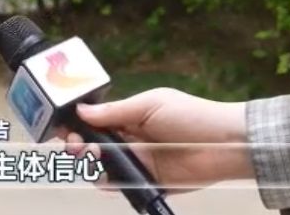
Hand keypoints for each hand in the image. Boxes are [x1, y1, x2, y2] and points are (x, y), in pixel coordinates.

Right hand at [60, 88, 253, 192]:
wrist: (226, 144)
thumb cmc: (191, 116)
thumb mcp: (150, 105)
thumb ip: (115, 111)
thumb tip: (81, 110)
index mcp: (128, 117)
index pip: (94, 121)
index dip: (76, 123)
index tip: (64, 126)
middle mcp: (130, 140)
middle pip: (92, 144)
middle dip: (77, 143)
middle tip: (76, 143)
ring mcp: (137, 162)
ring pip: (101, 166)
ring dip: (90, 161)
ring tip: (92, 156)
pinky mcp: (148, 182)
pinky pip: (120, 185)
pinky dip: (107, 182)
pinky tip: (102, 176)